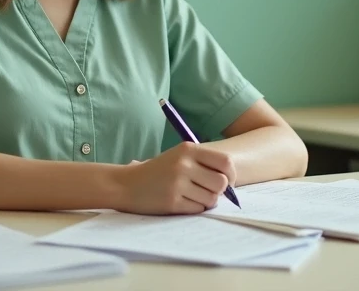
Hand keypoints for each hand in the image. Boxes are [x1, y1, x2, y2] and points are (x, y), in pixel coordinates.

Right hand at [114, 143, 235, 214]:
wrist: (127, 184)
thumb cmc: (159, 171)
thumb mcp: (179, 157)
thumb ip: (204, 164)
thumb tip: (231, 183)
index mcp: (188, 149)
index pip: (225, 162)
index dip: (231, 175)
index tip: (228, 182)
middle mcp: (184, 164)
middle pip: (221, 183)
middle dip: (219, 191)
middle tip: (208, 191)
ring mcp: (177, 183)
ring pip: (211, 199)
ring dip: (206, 201)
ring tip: (192, 196)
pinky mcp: (172, 201)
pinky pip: (198, 209)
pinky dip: (194, 208)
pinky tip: (182, 202)